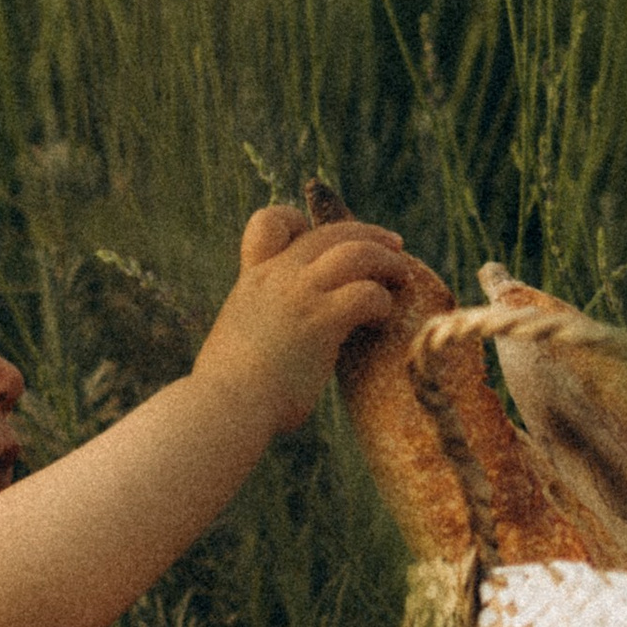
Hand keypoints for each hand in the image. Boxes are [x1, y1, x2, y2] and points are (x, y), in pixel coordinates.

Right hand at [196, 203, 406, 437]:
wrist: (225, 406)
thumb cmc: (231, 392)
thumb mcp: (239, 340)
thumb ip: (264, 329)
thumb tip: (280, 352)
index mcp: (253, 278)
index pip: (270, 221)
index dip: (300, 219)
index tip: (322, 236)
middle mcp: (276, 276)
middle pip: (331, 232)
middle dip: (368, 234)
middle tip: (395, 246)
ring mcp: (299, 294)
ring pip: (357, 252)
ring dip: (387, 261)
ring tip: (401, 277)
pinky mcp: (321, 319)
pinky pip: (367, 293)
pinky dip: (381, 303)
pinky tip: (380, 319)